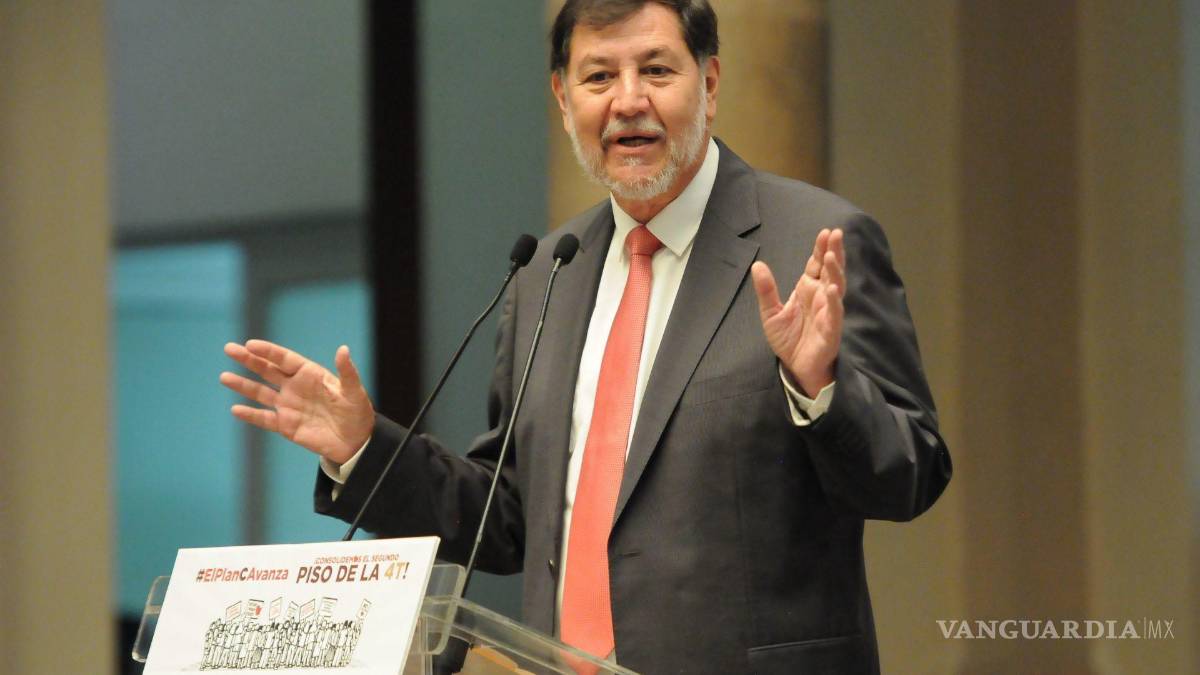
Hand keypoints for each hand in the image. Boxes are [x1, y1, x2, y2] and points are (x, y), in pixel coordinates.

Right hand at [220, 340, 374, 464]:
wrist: (356, 441)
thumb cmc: (357, 412)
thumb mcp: (354, 391)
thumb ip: (347, 371)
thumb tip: (344, 349)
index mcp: (310, 374)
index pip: (284, 359)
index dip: (268, 351)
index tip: (250, 344)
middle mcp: (295, 387)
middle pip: (267, 370)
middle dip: (248, 360)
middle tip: (229, 348)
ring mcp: (288, 406)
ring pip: (261, 392)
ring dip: (243, 385)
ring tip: (224, 377)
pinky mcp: (286, 426)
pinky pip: (265, 419)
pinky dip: (251, 415)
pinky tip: (235, 409)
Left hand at [751, 228, 845, 397]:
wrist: (796, 368)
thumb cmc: (789, 340)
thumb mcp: (770, 312)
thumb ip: (766, 290)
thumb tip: (757, 265)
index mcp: (808, 290)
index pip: (817, 265)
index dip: (821, 249)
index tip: (826, 232)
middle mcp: (821, 297)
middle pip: (831, 270)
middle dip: (834, 252)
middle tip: (836, 234)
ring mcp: (828, 312)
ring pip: (836, 287)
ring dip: (835, 271)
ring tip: (831, 256)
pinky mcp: (831, 330)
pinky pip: (834, 313)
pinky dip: (834, 301)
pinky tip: (831, 289)